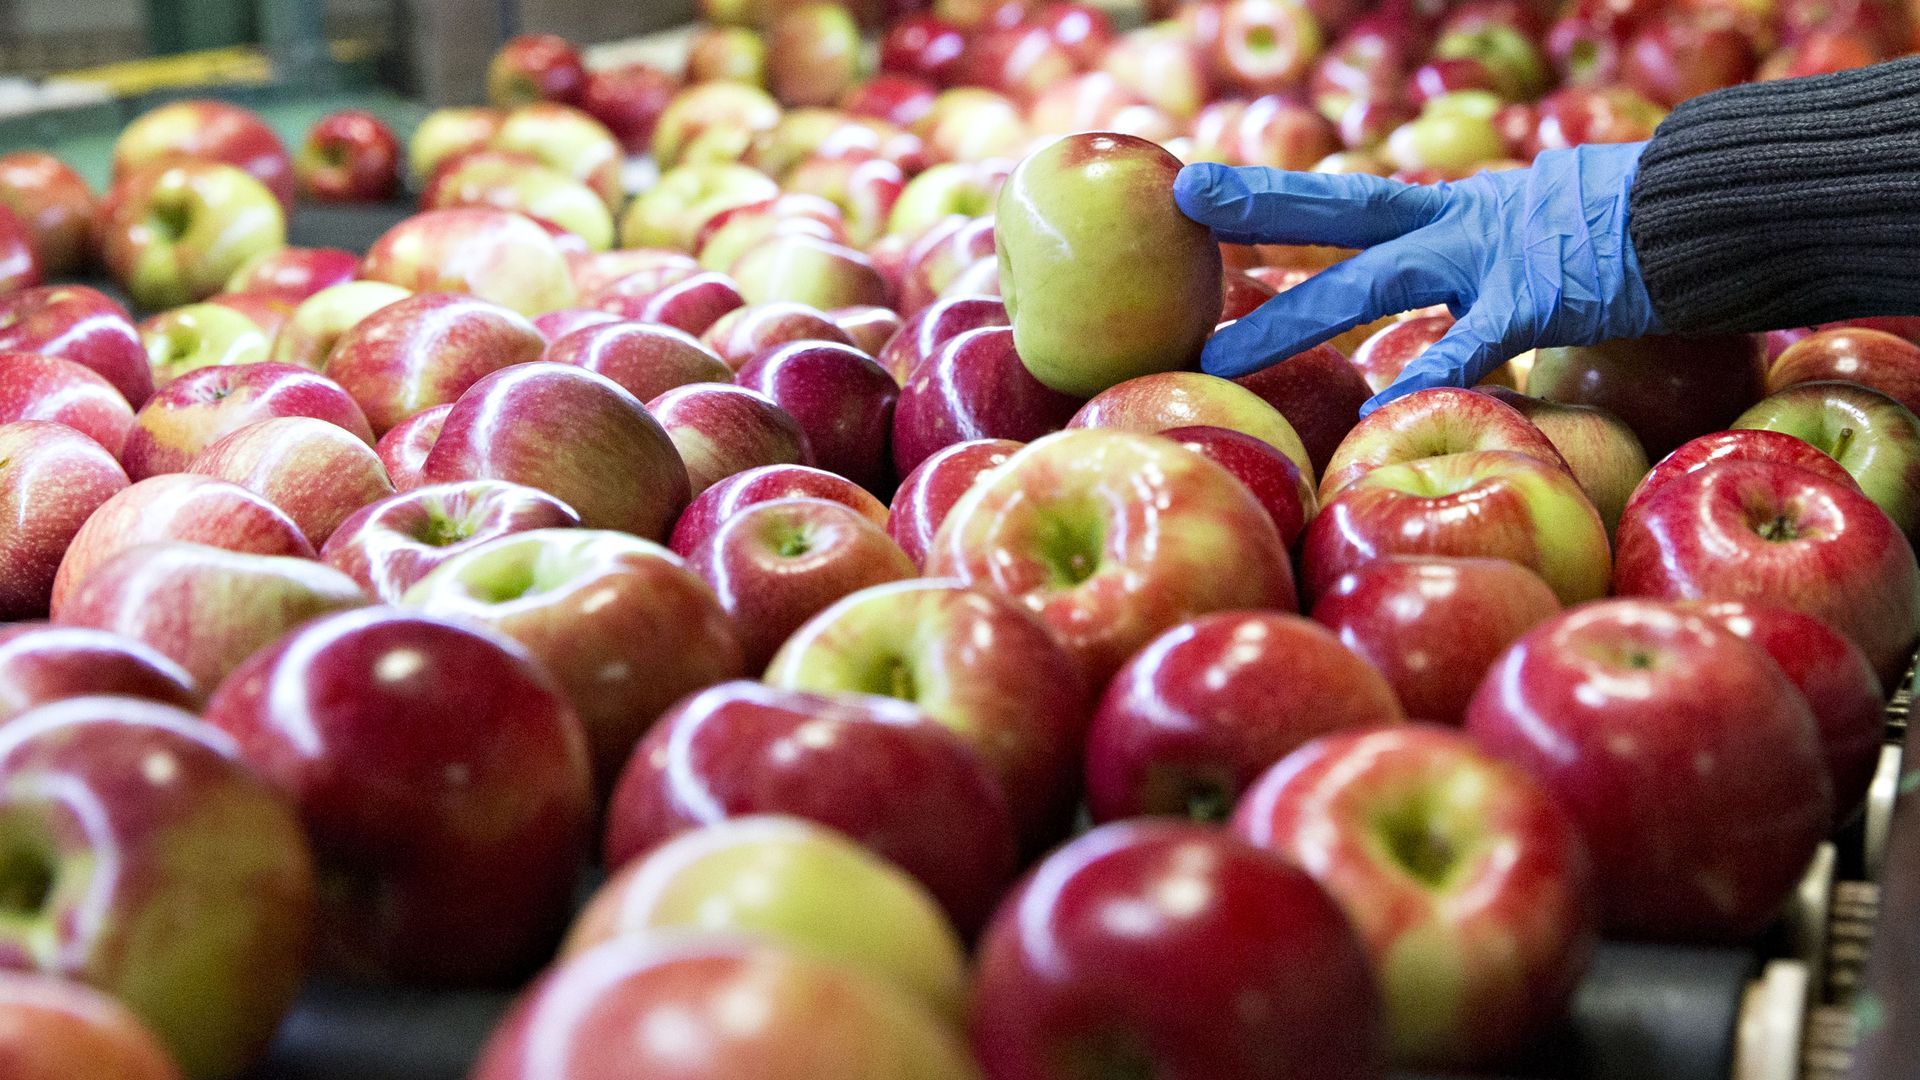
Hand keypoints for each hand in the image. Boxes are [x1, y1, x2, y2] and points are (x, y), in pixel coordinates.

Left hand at [1174, 142, 1665, 412]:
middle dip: (1259, 207)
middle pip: (1342, 211)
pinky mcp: (1541, 295)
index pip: (1357, 205)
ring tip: (1222, 357)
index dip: (1285, 197)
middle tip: (1184, 199)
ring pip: (1374, 279)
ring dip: (1294, 317)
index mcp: (1464, 208)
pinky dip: (1425, 378)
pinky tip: (1376, 415)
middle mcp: (1464, 219)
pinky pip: (1472, 345)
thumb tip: (1477, 308)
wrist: (1728, 203)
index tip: (1211, 194)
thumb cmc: (1649, 231)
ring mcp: (1496, 253)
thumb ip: (1501, 270)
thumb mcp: (1555, 236)